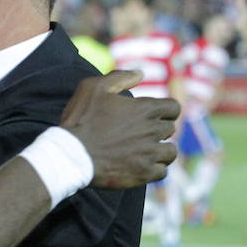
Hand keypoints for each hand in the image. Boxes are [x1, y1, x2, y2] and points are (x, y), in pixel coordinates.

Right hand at [60, 70, 179, 188]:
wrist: (72, 155)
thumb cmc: (82, 120)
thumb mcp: (94, 88)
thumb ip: (120, 77)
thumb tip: (140, 73)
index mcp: (145, 109)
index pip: (174, 108)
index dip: (166, 110)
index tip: (155, 115)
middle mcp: (152, 131)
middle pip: (170, 130)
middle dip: (159, 130)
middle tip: (141, 133)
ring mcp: (150, 154)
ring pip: (170, 152)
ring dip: (160, 151)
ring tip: (146, 152)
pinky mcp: (144, 173)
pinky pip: (162, 172)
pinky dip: (155, 170)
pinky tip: (141, 166)